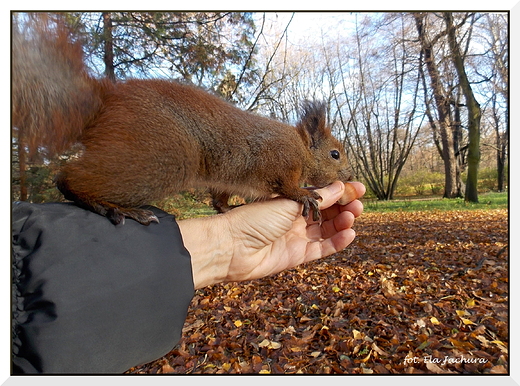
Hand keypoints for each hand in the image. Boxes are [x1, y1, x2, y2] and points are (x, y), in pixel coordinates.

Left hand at [178, 181, 364, 288]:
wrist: (232, 246)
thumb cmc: (254, 219)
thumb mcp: (289, 203)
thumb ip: (316, 198)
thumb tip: (339, 186)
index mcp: (290, 202)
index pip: (321, 196)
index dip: (340, 193)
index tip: (358, 188)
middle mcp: (294, 219)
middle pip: (326, 214)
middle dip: (344, 208)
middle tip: (359, 204)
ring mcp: (296, 238)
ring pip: (327, 230)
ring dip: (343, 223)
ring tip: (354, 216)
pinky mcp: (297, 256)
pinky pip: (322, 249)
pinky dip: (337, 242)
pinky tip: (350, 233)